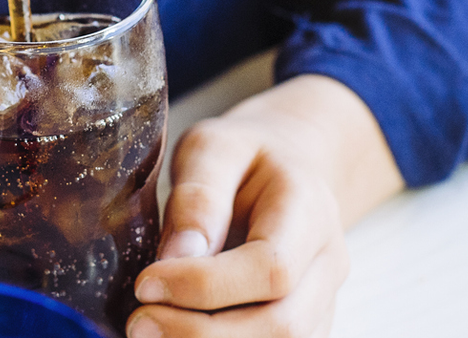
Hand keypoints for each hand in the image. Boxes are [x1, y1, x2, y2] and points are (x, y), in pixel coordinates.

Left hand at [129, 75, 403, 337]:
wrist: (286, 165)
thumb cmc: (244, 155)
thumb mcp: (213, 148)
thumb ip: (198, 196)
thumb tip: (176, 258)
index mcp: (309, 209)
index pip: (271, 268)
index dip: (205, 286)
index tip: (146, 283)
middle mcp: (327, 261)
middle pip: (283, 324)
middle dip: (203, 332)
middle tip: (140, 321)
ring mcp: (323, 298)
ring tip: (152, 328)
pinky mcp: (307, 321)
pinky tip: (178, 330)